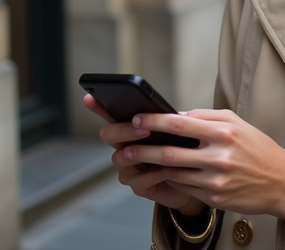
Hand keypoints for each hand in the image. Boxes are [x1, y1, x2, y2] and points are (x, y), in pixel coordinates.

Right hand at [84, 94, 203, 213]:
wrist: (195, 179)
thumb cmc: (184, 150)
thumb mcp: (179, 130)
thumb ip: (170, 121)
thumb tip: (174, 114)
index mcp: (132, 129)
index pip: (111, 114)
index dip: (98, 106)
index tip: (89, 97)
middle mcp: (125, 147)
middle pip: (108, 134)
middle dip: (123, 130)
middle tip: (143, 128)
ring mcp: (129, 168)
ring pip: (120, 158)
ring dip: (137, 152)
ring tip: (154, 150)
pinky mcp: (139, 186)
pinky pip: (138, 180)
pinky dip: (153, 174)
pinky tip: (166, 170)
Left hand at [114, 109, 284, 221]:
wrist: (281, 181)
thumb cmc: (257, 148)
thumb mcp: (236, 123)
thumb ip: (206, 117)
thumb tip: (175, 116)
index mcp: (224, 132)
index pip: (180, 125)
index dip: (155, 122)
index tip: (137, 120)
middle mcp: (219, 156)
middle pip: (170, 152)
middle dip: (143, 150)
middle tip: (126, 147)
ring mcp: (215, 179)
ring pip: (174, 172)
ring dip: (152, 167)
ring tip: (137, 161)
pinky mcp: (214, 197)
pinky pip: (184, 187)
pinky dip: (171, 180)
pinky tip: (161, 175)